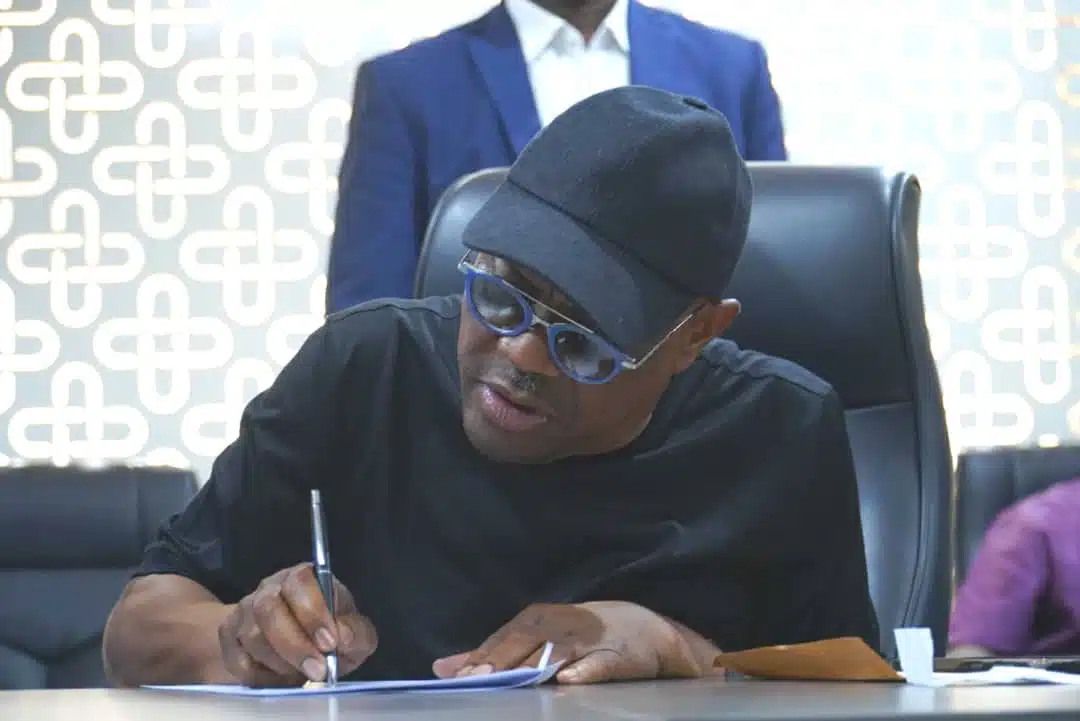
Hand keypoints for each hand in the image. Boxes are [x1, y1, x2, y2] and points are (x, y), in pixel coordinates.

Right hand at [219, 563, 377, 686]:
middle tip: (318, 669)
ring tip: (302, 674)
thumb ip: (356, 632)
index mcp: (302, 578)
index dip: (313, 612)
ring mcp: (245, 611)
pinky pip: (239, 661)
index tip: (330, 642)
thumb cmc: (329, 633)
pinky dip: (263, 676)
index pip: (299, 581)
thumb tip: (343, 637)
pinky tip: (281, 678)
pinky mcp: (229, 638)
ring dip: (281, 662)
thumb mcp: (353, 632)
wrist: (294, 647)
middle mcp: (270, 589)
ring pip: (252, 636)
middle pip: (269, 609)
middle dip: (295, 645)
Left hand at [432, 601, 705, 684]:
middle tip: (477, 680)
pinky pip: (597, 664)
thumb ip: (492, 653)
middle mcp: (559, 623)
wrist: (648, 630)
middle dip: (500, 661)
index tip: (458, 677)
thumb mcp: (536, 637)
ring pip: (555, 653)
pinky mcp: (615, 655)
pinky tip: (567, 681)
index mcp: (538, 618)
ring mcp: (588, 638)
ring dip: (533, 667)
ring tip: (512, 682)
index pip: (503, 638)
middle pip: (524, 643)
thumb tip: (443, 667)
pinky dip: (582, 671)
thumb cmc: (581, 635)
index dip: (482, 657)